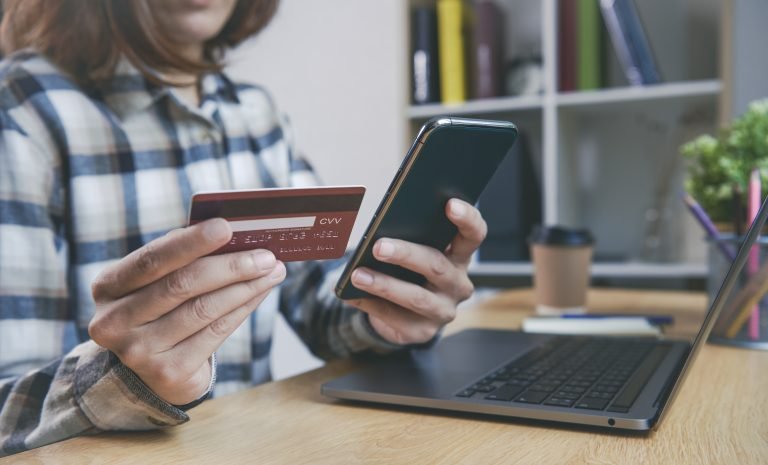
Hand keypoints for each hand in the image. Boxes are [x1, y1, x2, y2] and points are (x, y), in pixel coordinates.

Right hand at [88, 218, 285, 405]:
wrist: (148, 370)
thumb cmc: (159, 308)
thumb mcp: (155, 282)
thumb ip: (182, 259)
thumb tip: (235, 235)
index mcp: (107, 286)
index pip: (152, 259)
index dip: (190, 242)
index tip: (227, 227)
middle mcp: (114, 321)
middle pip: (181, 285)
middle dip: (230, 266)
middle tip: (266, 255)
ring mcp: (138, 351)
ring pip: (203, 309)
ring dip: (245, 287)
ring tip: (273, 271)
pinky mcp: (168, 373)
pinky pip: (215, 333)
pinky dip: (243, 308)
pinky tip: (260, 292)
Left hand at [346, 198, 485, 344]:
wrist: (404, 314)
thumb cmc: (409, 272)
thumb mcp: (415, 252)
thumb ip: (408, 239)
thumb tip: (379, 232)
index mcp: (459, 257)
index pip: (473, 235)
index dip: (467, 219)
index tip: (450, 204)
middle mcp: (458, 284)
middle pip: (437, 265)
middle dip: (406, 255)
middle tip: (379, 247)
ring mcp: (443, 310)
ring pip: (416, 297)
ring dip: (384, 285)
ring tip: (358, 275)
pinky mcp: (423, 331)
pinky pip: (396, 318)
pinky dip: (371, 305)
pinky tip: (352, 295)